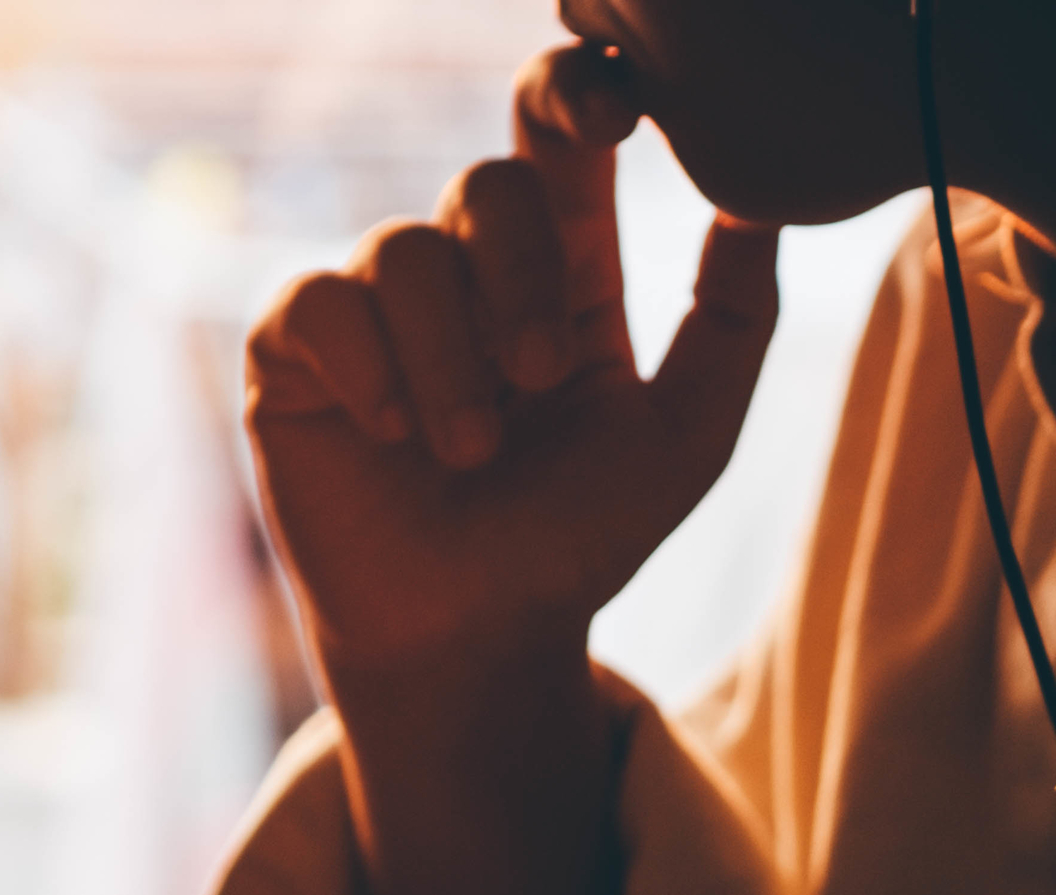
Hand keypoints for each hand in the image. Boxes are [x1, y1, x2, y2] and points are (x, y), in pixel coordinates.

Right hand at [243, 43, 779, 680]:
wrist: (473, 639)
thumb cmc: (575, 541)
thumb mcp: (684, 438)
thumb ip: (734, 320)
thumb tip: (759, 204)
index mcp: (560, 265)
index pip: (557, 136)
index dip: (575, 94)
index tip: (614, 110)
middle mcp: (464, 269)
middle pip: (490, 183)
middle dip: (523, 275)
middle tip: (543, 378)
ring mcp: (375, 305)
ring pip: (405, 250)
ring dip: (451, 360)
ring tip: (468, 453)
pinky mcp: (296, 352)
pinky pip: (320, 301)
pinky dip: (368, 365)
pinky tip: (392, 434)